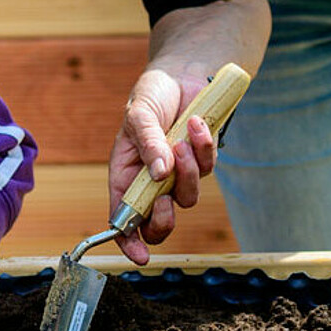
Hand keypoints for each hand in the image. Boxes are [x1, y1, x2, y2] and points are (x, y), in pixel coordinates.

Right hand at [110, 68, 219, 264]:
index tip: (140, 256)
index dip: (129, 241)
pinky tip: (197, 123)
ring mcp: (178, 175)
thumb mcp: (140, 115)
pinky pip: (207, 169)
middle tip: (164, 198)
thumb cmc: (151, 96)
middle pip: (158, 224)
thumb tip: (159, 175)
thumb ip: (148, 144)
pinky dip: (203, 146)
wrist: (183, 75)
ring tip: (182, 137)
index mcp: (126, 176)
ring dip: (187, 171)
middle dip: (163, 218)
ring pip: (187, 198)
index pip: (123, 219)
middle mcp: (151, 182)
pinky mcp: (202, 163)